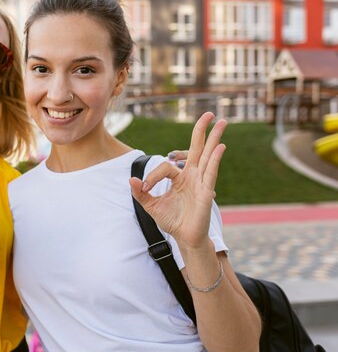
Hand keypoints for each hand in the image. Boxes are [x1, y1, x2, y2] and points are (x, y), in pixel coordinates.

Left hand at [130, 112, 226, 248]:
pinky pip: (211, 172)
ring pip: (208, 155)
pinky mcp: (207, 191)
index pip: (166, 166)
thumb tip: (131, 179)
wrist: (185, 238)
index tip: (144, 187)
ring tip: (222, 121)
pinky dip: (216, 158)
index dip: (153, 175)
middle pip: (198, 148)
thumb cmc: (172, 221)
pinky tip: (220, 146)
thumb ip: (141, 192)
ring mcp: (202, 182)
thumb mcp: (151, 206)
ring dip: (215, 138)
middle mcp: (193, 176)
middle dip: (202, 130)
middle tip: (209, 113)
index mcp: (180, 178)